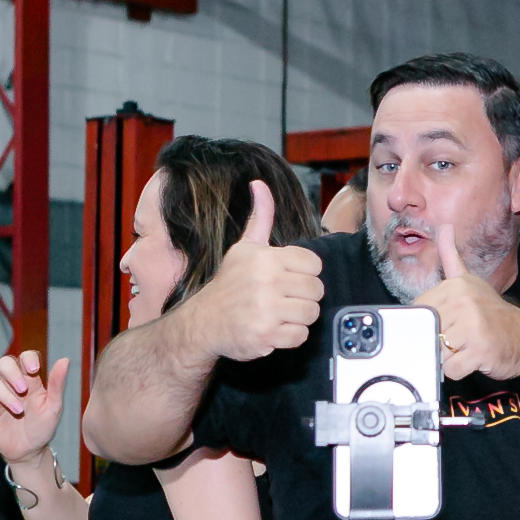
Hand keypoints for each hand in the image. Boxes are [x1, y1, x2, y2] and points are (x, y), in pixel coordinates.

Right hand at [0, 349, 69, 468]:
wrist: (30, 451)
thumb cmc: (43, 427)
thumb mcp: (53, 406)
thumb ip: (57, 384)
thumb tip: (65, 360)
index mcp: (31, 380)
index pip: (26, 358)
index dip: (28, 359)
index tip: (34, 369)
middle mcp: (13, 385)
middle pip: (5, 363)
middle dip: (12, 373)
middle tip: (23, 389)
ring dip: (5, 395)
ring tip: (18, 411)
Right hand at [185, 183, 323, 362]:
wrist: (203, 322)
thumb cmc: (229, 284)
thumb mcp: (244, 247)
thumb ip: (261, 217)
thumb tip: (259, 184)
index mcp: (266, 258)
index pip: (314, 264)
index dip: (304, 273)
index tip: (287, 278)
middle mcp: (267, 282)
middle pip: (316, 290)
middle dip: (303, 296)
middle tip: (283, 299)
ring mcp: (266, 310)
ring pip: (312, 313)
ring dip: (299, 317)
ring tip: (279, 313)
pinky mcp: (266, 335)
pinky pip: (301, 336)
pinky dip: (290, 336)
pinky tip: (274, 329)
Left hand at [416, 227, 519, 381]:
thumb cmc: (495, 314)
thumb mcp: (471, 282)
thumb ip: (451, 256)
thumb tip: (444, 227)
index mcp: (456, 286)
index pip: (419, 312)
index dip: (432, 324)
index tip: (451, 323)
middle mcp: (463, 302)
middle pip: (427, 332)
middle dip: (440, 342)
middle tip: (461, 338)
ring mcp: (472, 326)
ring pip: (437, 352)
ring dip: (450, 357)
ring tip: (468, 347)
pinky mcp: (480, 350)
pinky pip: (450, 369)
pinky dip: (459, 371)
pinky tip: (474, 359)